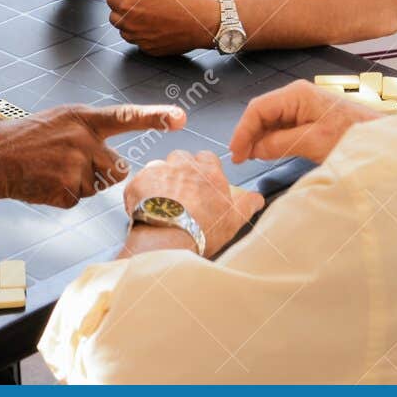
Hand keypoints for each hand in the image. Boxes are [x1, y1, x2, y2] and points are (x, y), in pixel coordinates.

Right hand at [0, 104, 185, 207]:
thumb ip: (87, 134)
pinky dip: (62, 198)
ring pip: (98, 188)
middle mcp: (83, 138)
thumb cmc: (23, 141)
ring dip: (80, 186)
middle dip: (101, 174)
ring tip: (49, 172)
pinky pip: (78, 200)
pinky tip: (42, 185)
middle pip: (117, 169)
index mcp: (82, 117)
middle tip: (65, 165)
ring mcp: (75, 164)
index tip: (181, 119)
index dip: (156, 118)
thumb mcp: (57, 123)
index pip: (126, 117)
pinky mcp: (66, 189)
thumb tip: (116, 166)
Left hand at [105, 0, 219, 55]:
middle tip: (141, 2)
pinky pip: (139, 42)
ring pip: (125, 31)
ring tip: (151, 14)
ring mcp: (139, 39)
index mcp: (127, 4)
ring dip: (132, 23)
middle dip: (124, 9)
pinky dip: (144, 35)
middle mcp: (129, 24)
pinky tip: (159, 26)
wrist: (202, 19)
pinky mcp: (150, 50)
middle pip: (114, 16)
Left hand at [123, 150, 265, 257]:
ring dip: (160, 179)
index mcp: (209, 172)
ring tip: (161, 202)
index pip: (207, 158)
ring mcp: (160, 170)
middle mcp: (184, 165)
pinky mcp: (139, 180)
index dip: (203, 169)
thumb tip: (257, 198)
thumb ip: (247, 204)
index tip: (201, 183)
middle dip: (180, 171)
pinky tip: (145, 207)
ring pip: (159, 166)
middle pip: (181, 158)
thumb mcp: (234, 220)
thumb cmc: (202, 230)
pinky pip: (140, 180)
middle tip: (180, 193)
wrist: (169, 239)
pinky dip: (142, 191)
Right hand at [228, 81, 383, 163]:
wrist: (381, 138)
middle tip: (240, 159)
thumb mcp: (312, 142)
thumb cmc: (352, 135)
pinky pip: (283, 125)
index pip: (257, 109)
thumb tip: (254, 149)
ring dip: (259, 138)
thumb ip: (279, 143)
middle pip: (262, 113)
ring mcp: (303, 105)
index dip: (242, 131)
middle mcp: (297, 95)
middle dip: (248, 135)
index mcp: (297, 94)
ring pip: (271, 120)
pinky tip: (267, 151)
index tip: (236, 153)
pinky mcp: (309, 116)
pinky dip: (272, 138)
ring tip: (250, 157)